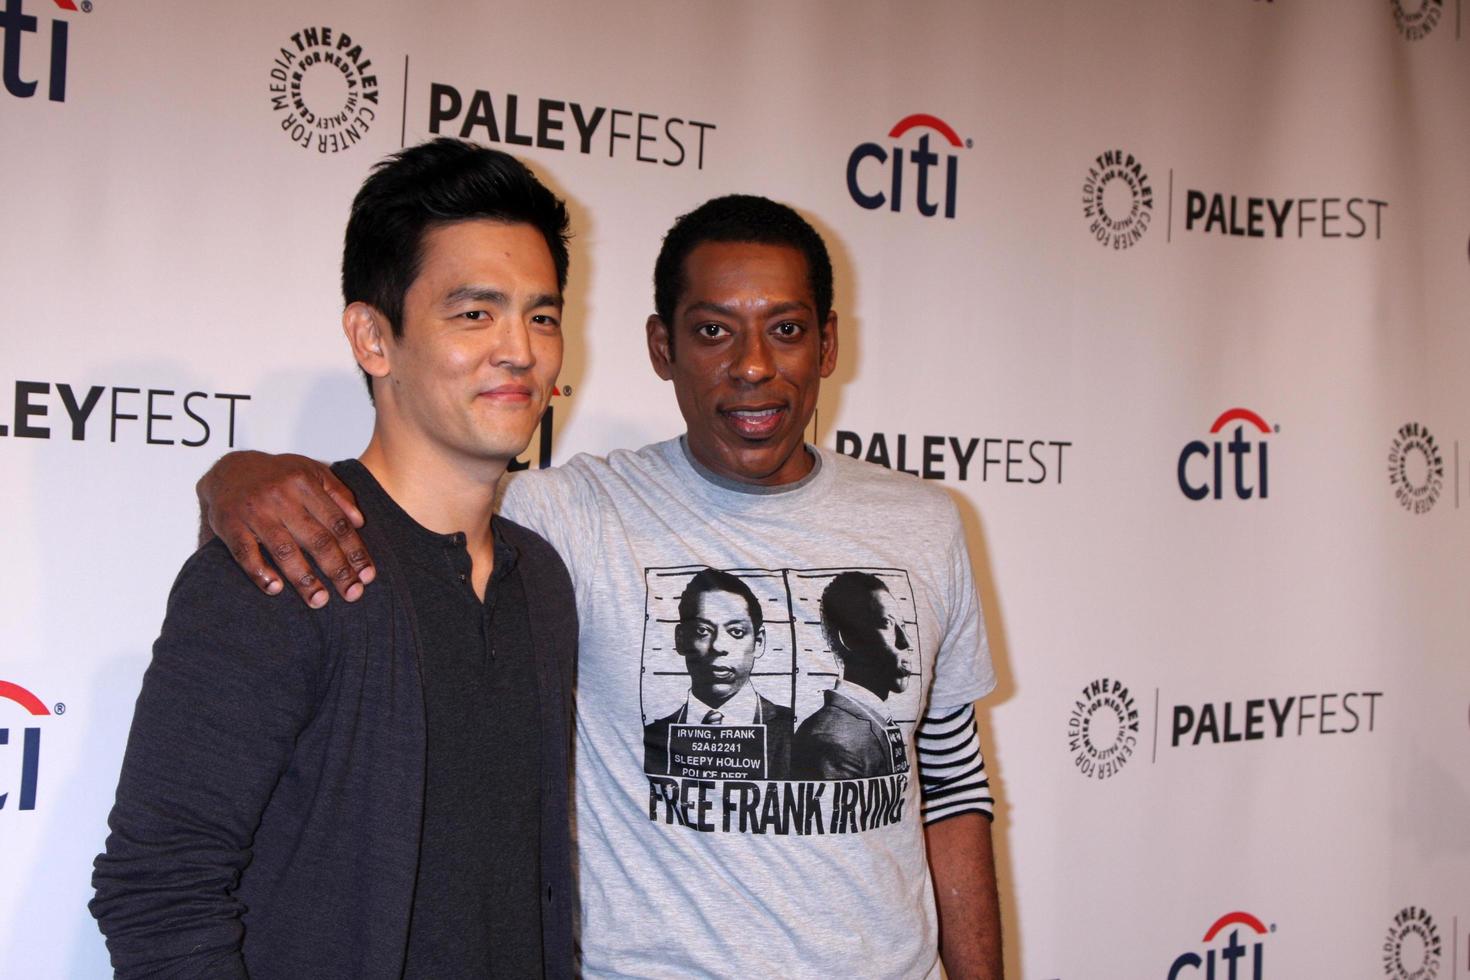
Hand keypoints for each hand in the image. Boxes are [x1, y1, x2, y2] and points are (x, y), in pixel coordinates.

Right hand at [196, 451, 374, 606]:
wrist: (228, 469)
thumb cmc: (277, 475)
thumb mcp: (311, 472)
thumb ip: (338, 493)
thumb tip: (360, 522)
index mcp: (305, 483)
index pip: (337, 523)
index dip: (354, 551)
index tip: (367, 575)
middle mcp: (281, 496)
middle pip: (316, 539)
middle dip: (337, 570)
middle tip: (352, 594)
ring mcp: (255, 511)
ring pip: (284, 549)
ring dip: (303, 579)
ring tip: (319, 600)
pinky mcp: (229, 524)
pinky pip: (245, 552)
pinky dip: (260, 572)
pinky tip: (275, 589)